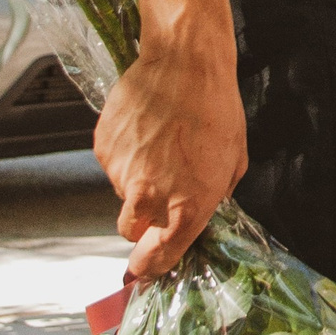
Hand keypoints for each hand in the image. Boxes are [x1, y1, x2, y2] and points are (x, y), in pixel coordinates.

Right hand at [96, 44, 247, 278]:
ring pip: (123, 194)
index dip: (151, 268)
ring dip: (138, 180)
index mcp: (187, 206)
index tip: (146, 270)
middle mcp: (150, 197)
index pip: (159, 258)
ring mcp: (121, 173)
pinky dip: (125, 155)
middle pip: (131, 232)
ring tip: (160, 144)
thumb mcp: (232, 161)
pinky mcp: (103, 149)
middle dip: (142, 223)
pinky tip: (145, 131)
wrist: (184, 63)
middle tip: (158, 195)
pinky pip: (112, 164)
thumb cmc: (215, 108)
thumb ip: (213, 197)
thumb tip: (200, 211)